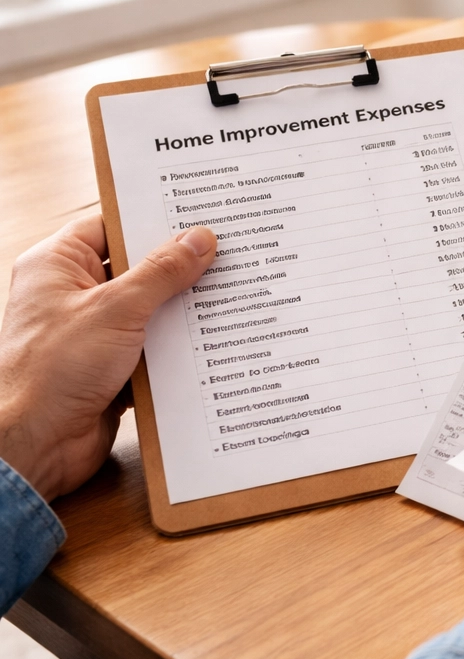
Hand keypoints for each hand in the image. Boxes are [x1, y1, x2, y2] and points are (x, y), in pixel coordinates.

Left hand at [0, 216, 215, 501]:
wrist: (36, 444)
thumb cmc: (52, 371)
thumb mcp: (115, 309)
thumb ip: (161, 272)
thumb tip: (198, 239)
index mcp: (57, 265)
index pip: (111, 226)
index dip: (153, 220)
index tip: (198, 215)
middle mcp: (72, 294)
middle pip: (137, 268)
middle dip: (180, 267)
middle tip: (227, 254)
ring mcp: (93, 332)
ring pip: (150, 309)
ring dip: (184, 310)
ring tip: (231, 295)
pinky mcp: (112, 366)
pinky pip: (155, 345)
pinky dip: (180, 346)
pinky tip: (214, 340)